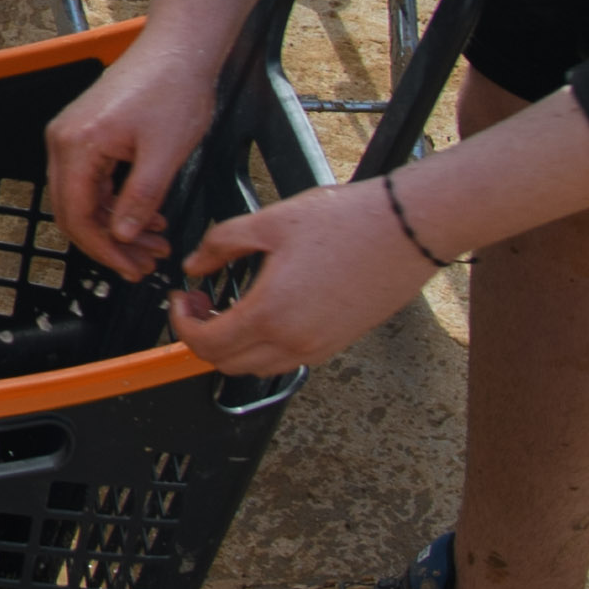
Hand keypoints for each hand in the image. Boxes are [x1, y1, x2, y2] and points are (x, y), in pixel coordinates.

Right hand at [40, 30, 223, 278]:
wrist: (179, 45)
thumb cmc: (174, 87)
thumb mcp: (164, 154)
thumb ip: (140, 200)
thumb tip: (122, 236)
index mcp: (77, 145)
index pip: (78, 215)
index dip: (104, 249)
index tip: (132, 268)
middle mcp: (64, 140)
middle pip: (74, 210)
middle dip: (110, 243)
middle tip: (144, 264)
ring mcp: (73, 134)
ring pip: (85, 198)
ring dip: (117, 225)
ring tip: (155, 244)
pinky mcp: (88, 131)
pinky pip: (93, 179)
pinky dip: (118, 202)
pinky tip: (149, 216)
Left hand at [158, 177, 448, 379]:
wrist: (407, 229)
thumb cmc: (347, 221)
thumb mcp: (270, 222)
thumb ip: (221, 244)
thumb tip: (194, 264)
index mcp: (271, 313)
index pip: (206, 343)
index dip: (181, 324)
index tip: (180, 299)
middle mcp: (294, 342)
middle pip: (226, 363)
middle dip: (202, 335)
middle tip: (199, 300)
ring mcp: (318, 348)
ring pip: (255, 366)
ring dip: (232, 344)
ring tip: (229, 303)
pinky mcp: (337, 345)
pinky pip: (285, 359)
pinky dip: (262, 345)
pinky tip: (264, 308)